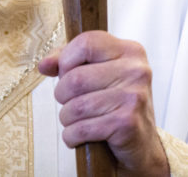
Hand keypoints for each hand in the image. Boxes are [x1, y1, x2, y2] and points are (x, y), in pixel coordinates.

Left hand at [39, 31, 169, 175]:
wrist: (142, 145)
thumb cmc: (115, 106)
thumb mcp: (99, 75)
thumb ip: (70, 62)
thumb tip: (44, 65)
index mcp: (130, 51)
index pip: (86, 43)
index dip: (66, 59)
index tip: (65, 73)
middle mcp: (136, 70)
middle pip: (76, 78)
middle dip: (62, 95)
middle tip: (69, 103)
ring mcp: (134, 97)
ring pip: (76, 106)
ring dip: (66, 118)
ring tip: (75, 121)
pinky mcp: (127, 123)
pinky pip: (81, 129)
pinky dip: (71, 136)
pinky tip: (78, 136)